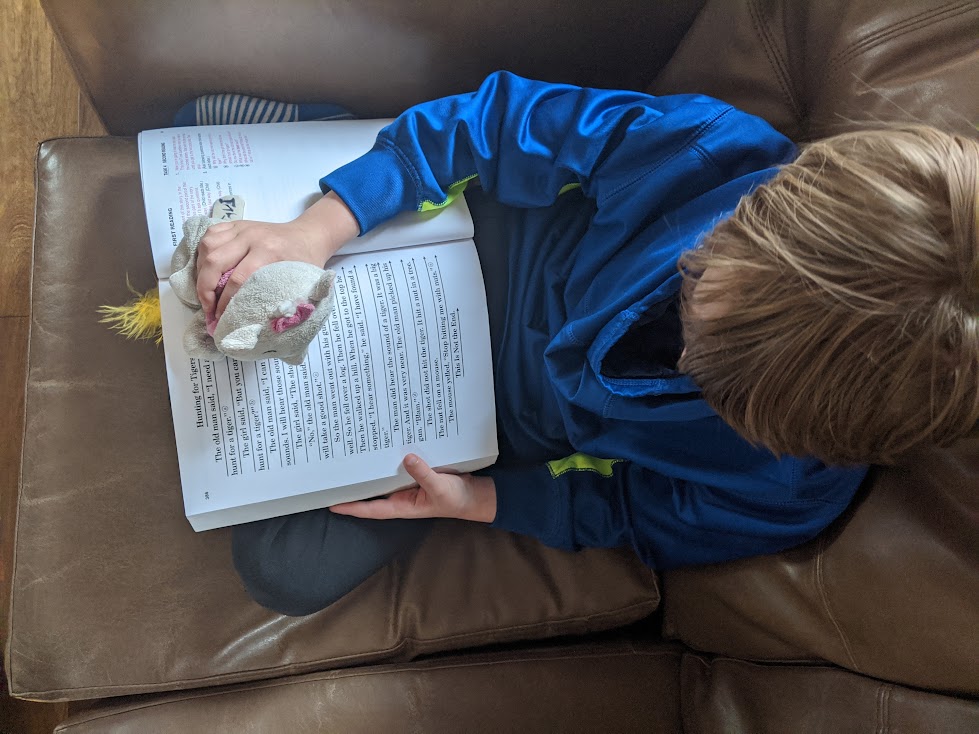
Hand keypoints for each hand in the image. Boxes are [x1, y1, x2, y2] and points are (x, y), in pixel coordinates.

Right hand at [196, 191, 358, 319]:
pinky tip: (206, 268)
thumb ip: (283, 300)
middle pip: (215, 261)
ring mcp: (242, 228)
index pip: (238, 280)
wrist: (308, 234)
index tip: (220, 319)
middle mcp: (252, 237)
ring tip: (204, 289)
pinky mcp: (236, 224)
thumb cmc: (306, 261)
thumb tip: (260, 328)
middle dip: (205, 289)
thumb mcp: (301, 281)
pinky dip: (202, 252)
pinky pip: (210, 234)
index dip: (224, 302)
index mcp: (270, 252)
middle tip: (207, 308)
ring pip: (208, 246)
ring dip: (200, 271)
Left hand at [330, 454, 496, 522]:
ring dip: (370, 468)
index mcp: (401, 505)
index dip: (351, 507)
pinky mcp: (415, 473)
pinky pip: (398, 466)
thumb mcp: (440, 487)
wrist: (473, 494)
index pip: (370, 509)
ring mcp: (406, 484)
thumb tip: (406, 458)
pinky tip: (382, 444)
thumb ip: (424, 475)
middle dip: (355, 485)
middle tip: (334, 473)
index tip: (332, 504)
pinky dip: (390, 457)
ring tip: (351, 455)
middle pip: (372, 492)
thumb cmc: (456, 498)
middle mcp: (400, 495)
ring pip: (383, 477)